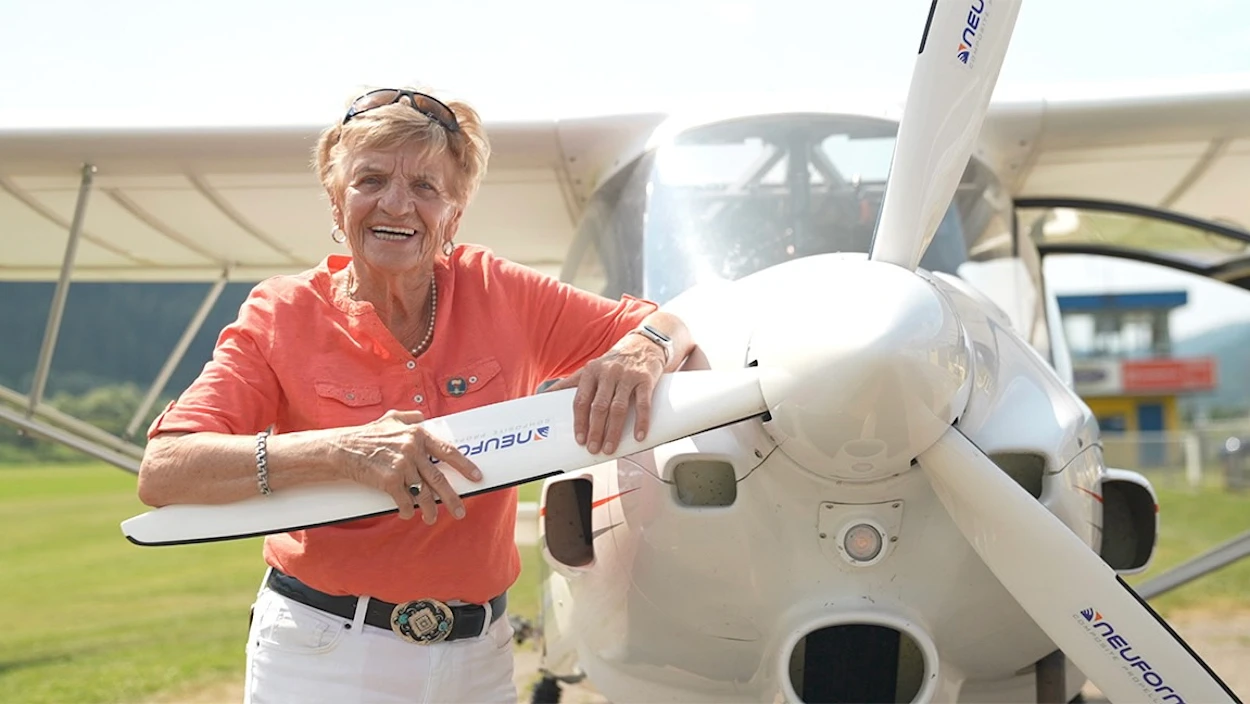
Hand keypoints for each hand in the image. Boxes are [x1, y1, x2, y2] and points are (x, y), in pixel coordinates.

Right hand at [330, 409, 481, 523]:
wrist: (341, 449)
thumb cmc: (366, 434)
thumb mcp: (391, 417)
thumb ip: (410, 417)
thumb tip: (423, 417)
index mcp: (417, 434)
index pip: (447, 452)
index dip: (464, 465)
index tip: (476, 477)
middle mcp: (412, 449)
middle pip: (439, 478)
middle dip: (452, 498)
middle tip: (460, 511)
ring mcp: (402, 465)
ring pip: (423, 493)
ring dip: (429, 509)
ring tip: (432, 518)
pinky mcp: (390, 480)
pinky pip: (405, 500)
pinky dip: (407, 510)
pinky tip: (407, 513)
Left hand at [545, 335, 664, 454]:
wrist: (643, 344)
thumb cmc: (614, 362)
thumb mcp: (591, 369)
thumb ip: (570, 383)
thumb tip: (545, 395)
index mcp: (591, 372)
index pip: (581, 400)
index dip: (579, 422)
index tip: (579, 439)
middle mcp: (608, 373)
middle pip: (599, 407)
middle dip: (595, 431)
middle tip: (593, 448)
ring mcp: (627, 376)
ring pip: (618, 408)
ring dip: (613, 431)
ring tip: (610, 447)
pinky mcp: (645, 379)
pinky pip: (642, 404)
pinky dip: (641, 422)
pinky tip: (638, 435)